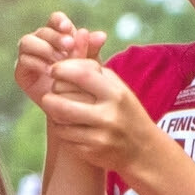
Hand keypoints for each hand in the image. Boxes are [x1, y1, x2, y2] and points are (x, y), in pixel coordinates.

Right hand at [15, 12, 105, 105]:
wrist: (70, 107)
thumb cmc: (82, 81)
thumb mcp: (90, 64)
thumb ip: (93, 49)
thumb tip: (101, 35)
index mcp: (58, 35)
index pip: (55, 20)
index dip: (59, 21)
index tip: (69, 28)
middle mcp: (40, 42)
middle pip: (42, 30)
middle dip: (56, 37)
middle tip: (70, 45)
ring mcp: (28, 55)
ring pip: (27, 41)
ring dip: (44, 48)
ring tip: (60, 60)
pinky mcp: (21, 71)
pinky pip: (23, 60)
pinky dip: (37, 63)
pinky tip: (50, 71)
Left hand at [39, 58, 157, 173]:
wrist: (143, 150)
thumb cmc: (124, 110)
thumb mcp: (116, 87)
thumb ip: (93, 68)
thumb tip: (73, 42)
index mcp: (116, 94)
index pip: (82, 75)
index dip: (62, 69)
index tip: (54, 70)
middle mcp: (108, 115)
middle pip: (62, 101)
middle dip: (52, 95)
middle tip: (53, 93)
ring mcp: (99, 136)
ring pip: (59, 121)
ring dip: (54, 114)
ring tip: (59, 109)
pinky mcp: (91, 152)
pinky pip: (64, 137)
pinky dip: (62, 130)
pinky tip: (70, 126)